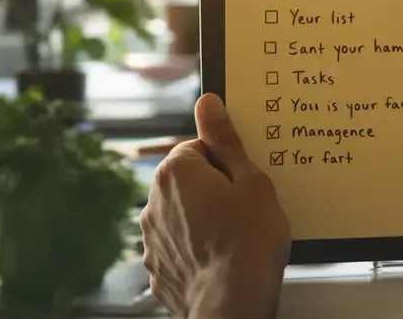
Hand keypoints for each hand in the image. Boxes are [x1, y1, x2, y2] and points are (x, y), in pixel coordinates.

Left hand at [141, 94, 289, 318]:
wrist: (232, 305)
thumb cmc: (248, 243)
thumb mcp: (251, 182)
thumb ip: (226, 140)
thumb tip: (208, 102)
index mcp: (176, 172)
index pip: (197, 147)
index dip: (225, 162)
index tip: (243, 180)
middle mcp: (153, 202)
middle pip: (186, 181)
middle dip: (211, 189)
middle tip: (243, 208)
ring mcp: (151, 238)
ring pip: (180, 214)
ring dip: (201, 219)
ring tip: (233, 238)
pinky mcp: (156, 267)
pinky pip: (176, 246)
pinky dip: (194, 249)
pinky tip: (219, 259)